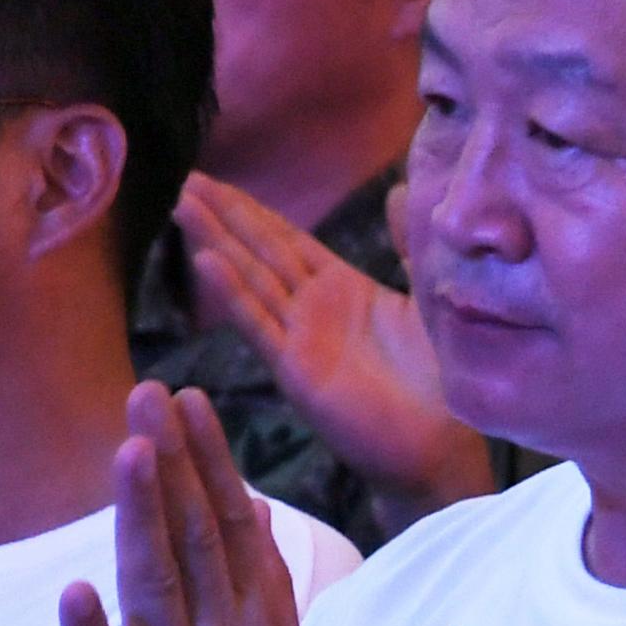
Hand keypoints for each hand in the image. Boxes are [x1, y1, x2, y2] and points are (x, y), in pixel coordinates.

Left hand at [58, 385, 316, 625]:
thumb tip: (254, 508)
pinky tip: (73, 593)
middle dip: (175, 461)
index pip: (231, 522)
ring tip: (130, 452)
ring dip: (144, 517)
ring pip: (159, 587)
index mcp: (255, 623)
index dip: (209, 459)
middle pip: (196, 536)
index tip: (186, 400)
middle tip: (151, 393)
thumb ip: (258, 587)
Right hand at [175, 174, 492, 519]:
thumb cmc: (442, 379)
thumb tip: (402, 190)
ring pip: (251, 280)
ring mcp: (301, 339)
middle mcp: (314, 309)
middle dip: (222, 216)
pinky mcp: (298, 371)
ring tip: (182, 206)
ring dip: (216, 243)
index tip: (212, 178)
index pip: (286, 238)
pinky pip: (261, 326)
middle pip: (259, 251)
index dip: (250, 208)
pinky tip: (206, 262)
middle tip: (183, 179)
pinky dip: (234, 295)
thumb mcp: (429, 296)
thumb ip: (407, 245)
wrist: (442, 447)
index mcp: (343, 288)